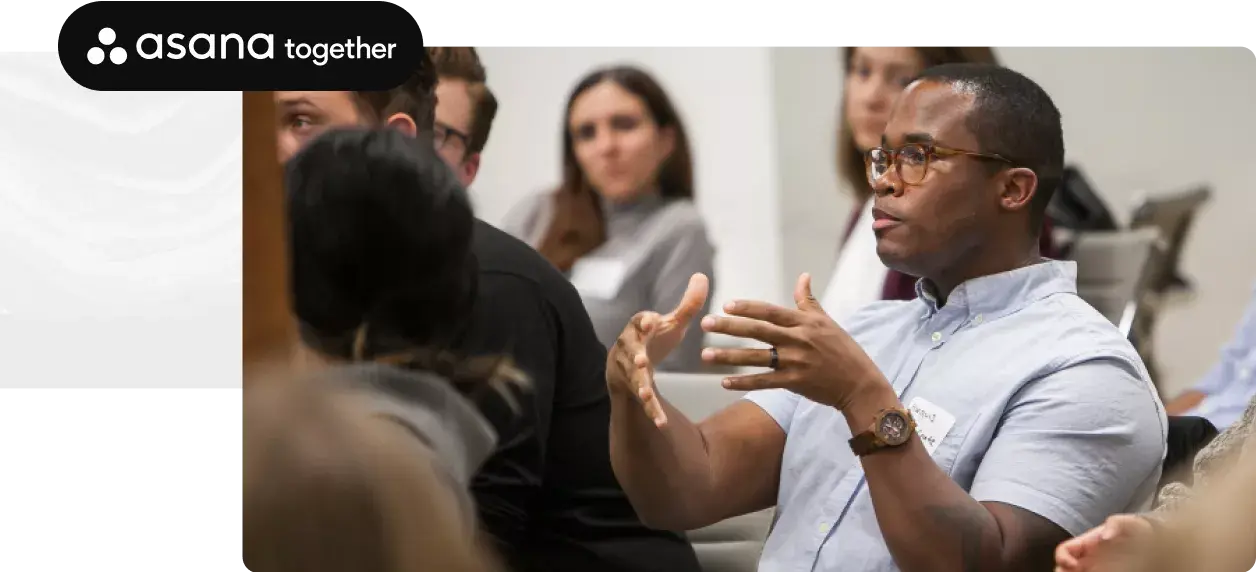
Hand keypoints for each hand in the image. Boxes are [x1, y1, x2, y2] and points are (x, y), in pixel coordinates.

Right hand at [606, 273, 708, 426]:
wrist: (630, 366)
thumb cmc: (653, 340)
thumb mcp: (672, 323)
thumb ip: (688, 304)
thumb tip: (702, 275)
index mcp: (639, 327)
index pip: (640, 322)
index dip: (645, 322)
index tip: (652, 322)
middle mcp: (629, 348)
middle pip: (631, 351)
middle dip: (636, 356)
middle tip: (642, 361)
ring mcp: (628, 370)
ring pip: (633, 379)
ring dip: (639, 387)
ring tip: (646, 395)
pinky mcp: (632, 389)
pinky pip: (642, 401)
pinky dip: (651, 411)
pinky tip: (662, 422)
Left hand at [699, 273, 883, 408]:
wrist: (859, 382)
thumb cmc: (842, 349)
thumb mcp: (826, 321)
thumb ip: (808, 300)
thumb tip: (803, 276)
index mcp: (804, 322)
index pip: (770, 312)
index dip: (748, 307)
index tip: (726, 304)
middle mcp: (798, 340)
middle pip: (758, 331)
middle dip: (729, 327)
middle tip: (705, 323)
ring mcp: (796, 362)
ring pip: (756, 358)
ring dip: (729, 357)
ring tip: (706, 355)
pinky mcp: (795, 383)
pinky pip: (764, 382)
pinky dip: (744, 382)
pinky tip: (724, 382)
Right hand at [1054, 514, 1153, 571]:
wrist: (1154, 543)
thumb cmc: (1140, 531)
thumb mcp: (1130, 523)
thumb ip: (1117, 524)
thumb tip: (1105, 536)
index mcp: (1086, 544)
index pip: (1064, 551)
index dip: (1062, 557)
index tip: (1072, 565)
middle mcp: (1086, 559)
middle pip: (1064, 568)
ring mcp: (1095, 568)